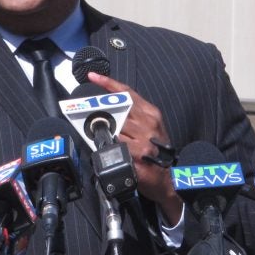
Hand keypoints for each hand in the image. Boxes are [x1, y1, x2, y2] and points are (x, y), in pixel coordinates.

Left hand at [87, 72, 182, 225]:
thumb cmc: (155, 150)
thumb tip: (108, 109)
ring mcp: (144, 139)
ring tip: (104, 136)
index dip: (108, 83)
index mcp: (151, 113)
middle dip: (102, 111)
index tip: (93, 77)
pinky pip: (116, 145)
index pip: (127, 92)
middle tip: (87, 110)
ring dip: (106, 131)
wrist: (167, 177)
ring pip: (114, 128)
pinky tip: (112, 148)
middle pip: (117, 110)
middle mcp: (148, 123)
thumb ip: (132, 116)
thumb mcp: (149, 127)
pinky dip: (110, 145)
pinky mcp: (138, 154)